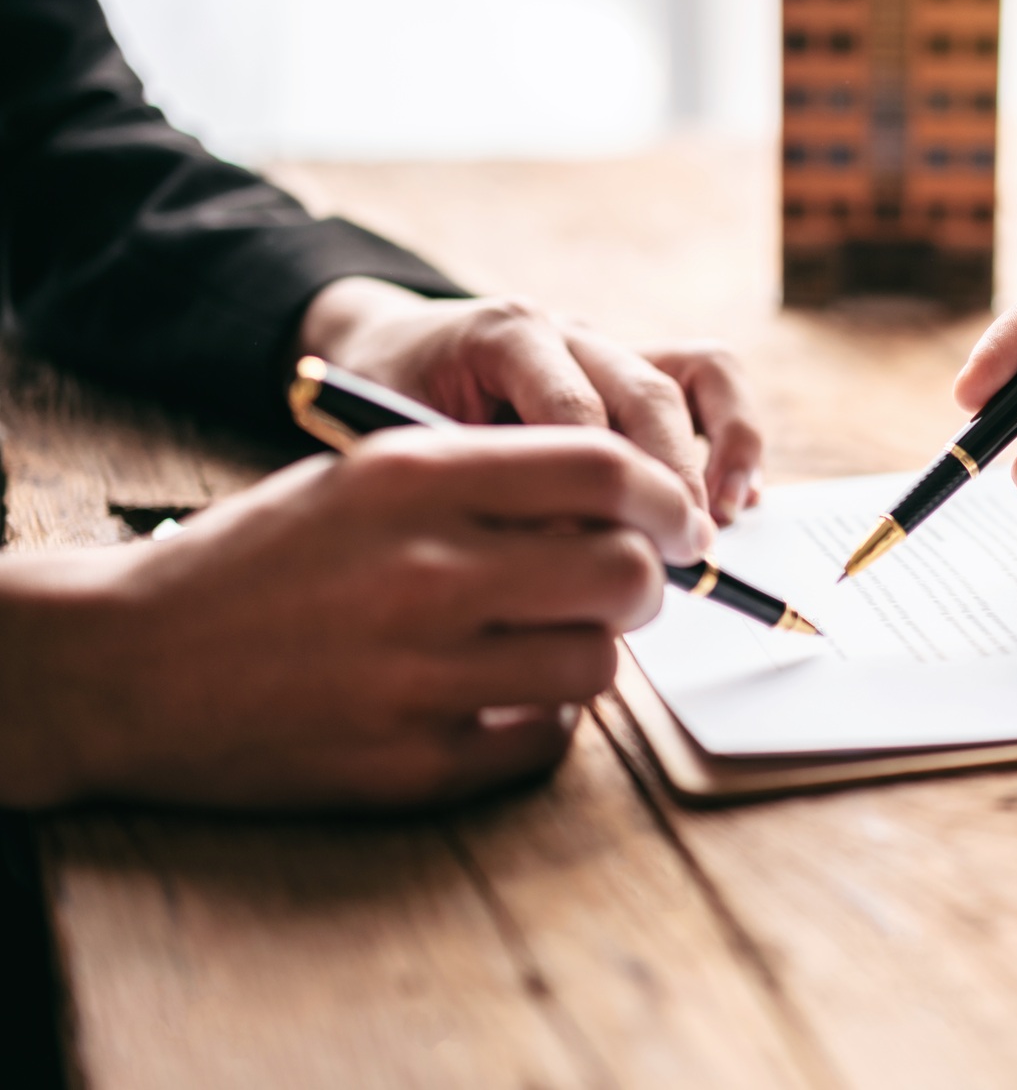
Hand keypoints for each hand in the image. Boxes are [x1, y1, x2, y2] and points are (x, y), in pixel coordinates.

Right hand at [0, 427, 707, 808]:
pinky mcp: (407, 765)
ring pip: (598, 664)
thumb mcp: (361, 480)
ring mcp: (415, 676)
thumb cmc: (259, 561)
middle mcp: (423, 573)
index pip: (600, 468)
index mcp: (412, 481)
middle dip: (647, 581)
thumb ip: (488, 484)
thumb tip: (622, 513)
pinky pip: (544, 741)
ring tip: (551, 643)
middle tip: (625, 587)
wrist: (123, 665)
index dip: (663, 495)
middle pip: (622, 572)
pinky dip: (542, 721)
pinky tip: (501, 701)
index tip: (677, 521)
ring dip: (595, 653)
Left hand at [300, 279, 762, 522]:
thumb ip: (467, 483)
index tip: (598, 558)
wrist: (389, 350)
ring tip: (714, 525)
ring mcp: (611, 341)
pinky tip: (736, 498)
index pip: (573, 411)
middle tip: (671, 558)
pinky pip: (710, 377)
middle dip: (668, 483)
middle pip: (646, 395)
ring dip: (717, 456)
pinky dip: (734, 434)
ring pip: (697, 375)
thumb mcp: (395, 441)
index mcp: (504, 334)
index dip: (594, 493)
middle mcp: (569, 329)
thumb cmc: (385, 404)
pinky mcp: (640, 362)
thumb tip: (550, 556)